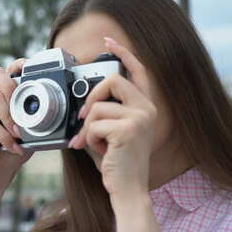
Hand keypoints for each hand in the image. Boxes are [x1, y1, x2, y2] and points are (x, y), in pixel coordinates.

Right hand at [0, 59, 32, 190]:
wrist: (0, 171)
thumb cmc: (17, 148)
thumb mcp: (34, 130)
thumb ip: (40, 116)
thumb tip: (61, 108)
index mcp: (3, 96)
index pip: (6, 71)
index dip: (17, 65)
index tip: (29, 66)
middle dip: (12, 86)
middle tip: (22, 107)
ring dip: (11, 117)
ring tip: (19, 134)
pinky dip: (6, 137)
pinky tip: (14, 147)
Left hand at [69, 37, 156, 199]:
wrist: (128, 190)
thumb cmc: (118, 163)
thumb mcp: (112, 132)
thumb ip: (105, 113)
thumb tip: (83, 104)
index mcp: (145, 107)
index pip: (138, 71)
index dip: (124, 53)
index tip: (109, 40)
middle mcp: (147, 109)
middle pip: (112, 80)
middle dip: (91, 97)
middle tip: (83, 116)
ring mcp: (140, 118)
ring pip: (98, 107)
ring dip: (89, 128)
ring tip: (96, 144)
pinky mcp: (128, 130)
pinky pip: (94, 124)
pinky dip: (89, 139)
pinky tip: (100, 151)